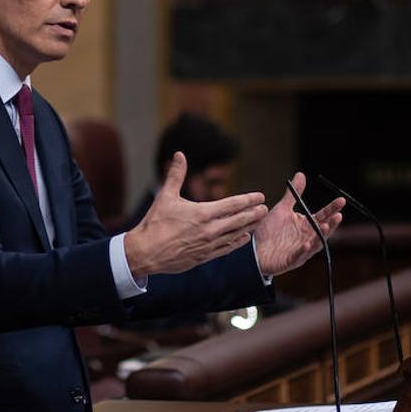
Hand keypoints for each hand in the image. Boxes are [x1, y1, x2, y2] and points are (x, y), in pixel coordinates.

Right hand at [124, 152, 267, 276]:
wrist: (145, 253)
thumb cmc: (155, 223)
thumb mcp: (165, 196)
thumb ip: (176, 175)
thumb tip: (179, 154)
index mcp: (202, 213)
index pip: (233, 205)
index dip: (248, 200)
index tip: (260, 196)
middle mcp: (209, 230)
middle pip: (239, 220)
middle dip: (254, 214)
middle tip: (264, 209)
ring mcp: (208, 245)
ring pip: (235, 235)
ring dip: (249, 227)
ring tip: (258, 222)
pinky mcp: (204, 257)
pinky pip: (226, 249)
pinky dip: (237, 242)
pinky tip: (244, 238)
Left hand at [253, 172, 344, 276]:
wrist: (254, 250)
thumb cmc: (270, 231)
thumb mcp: (282, 209)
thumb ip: (293, 194)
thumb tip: (301, 174)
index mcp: (306, 226)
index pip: (322, 216)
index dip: (332, 209)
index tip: (341, 200)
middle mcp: (306, 238)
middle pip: (322, 230)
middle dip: (331, 223)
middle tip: (338, 215)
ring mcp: (300, 251)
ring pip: (315, 244)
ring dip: (321, 236)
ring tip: (326, 226)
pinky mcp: (290, 261)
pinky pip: (299, 256)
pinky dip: (303, 251)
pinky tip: (307, 244)